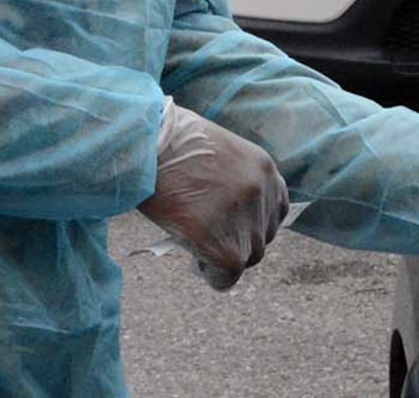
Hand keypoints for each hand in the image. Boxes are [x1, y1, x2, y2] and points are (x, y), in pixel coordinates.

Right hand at [137, 100, 288, 289]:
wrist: (141, 144)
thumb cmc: (165, 143)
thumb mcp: (213, 151)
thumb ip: (232, 180)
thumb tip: (228, 215)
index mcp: (262, 167)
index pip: (276, 210)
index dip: (253, 223)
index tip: (231, 227)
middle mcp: (261, 192)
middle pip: (261, 237)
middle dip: (236, 242)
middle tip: (207, 237)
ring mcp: (243, 217)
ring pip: (246, 259)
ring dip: (223, 258)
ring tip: (196, 245)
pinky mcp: (218, 242)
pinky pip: (227, 275)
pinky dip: (213, 276)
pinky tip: (194, 262)